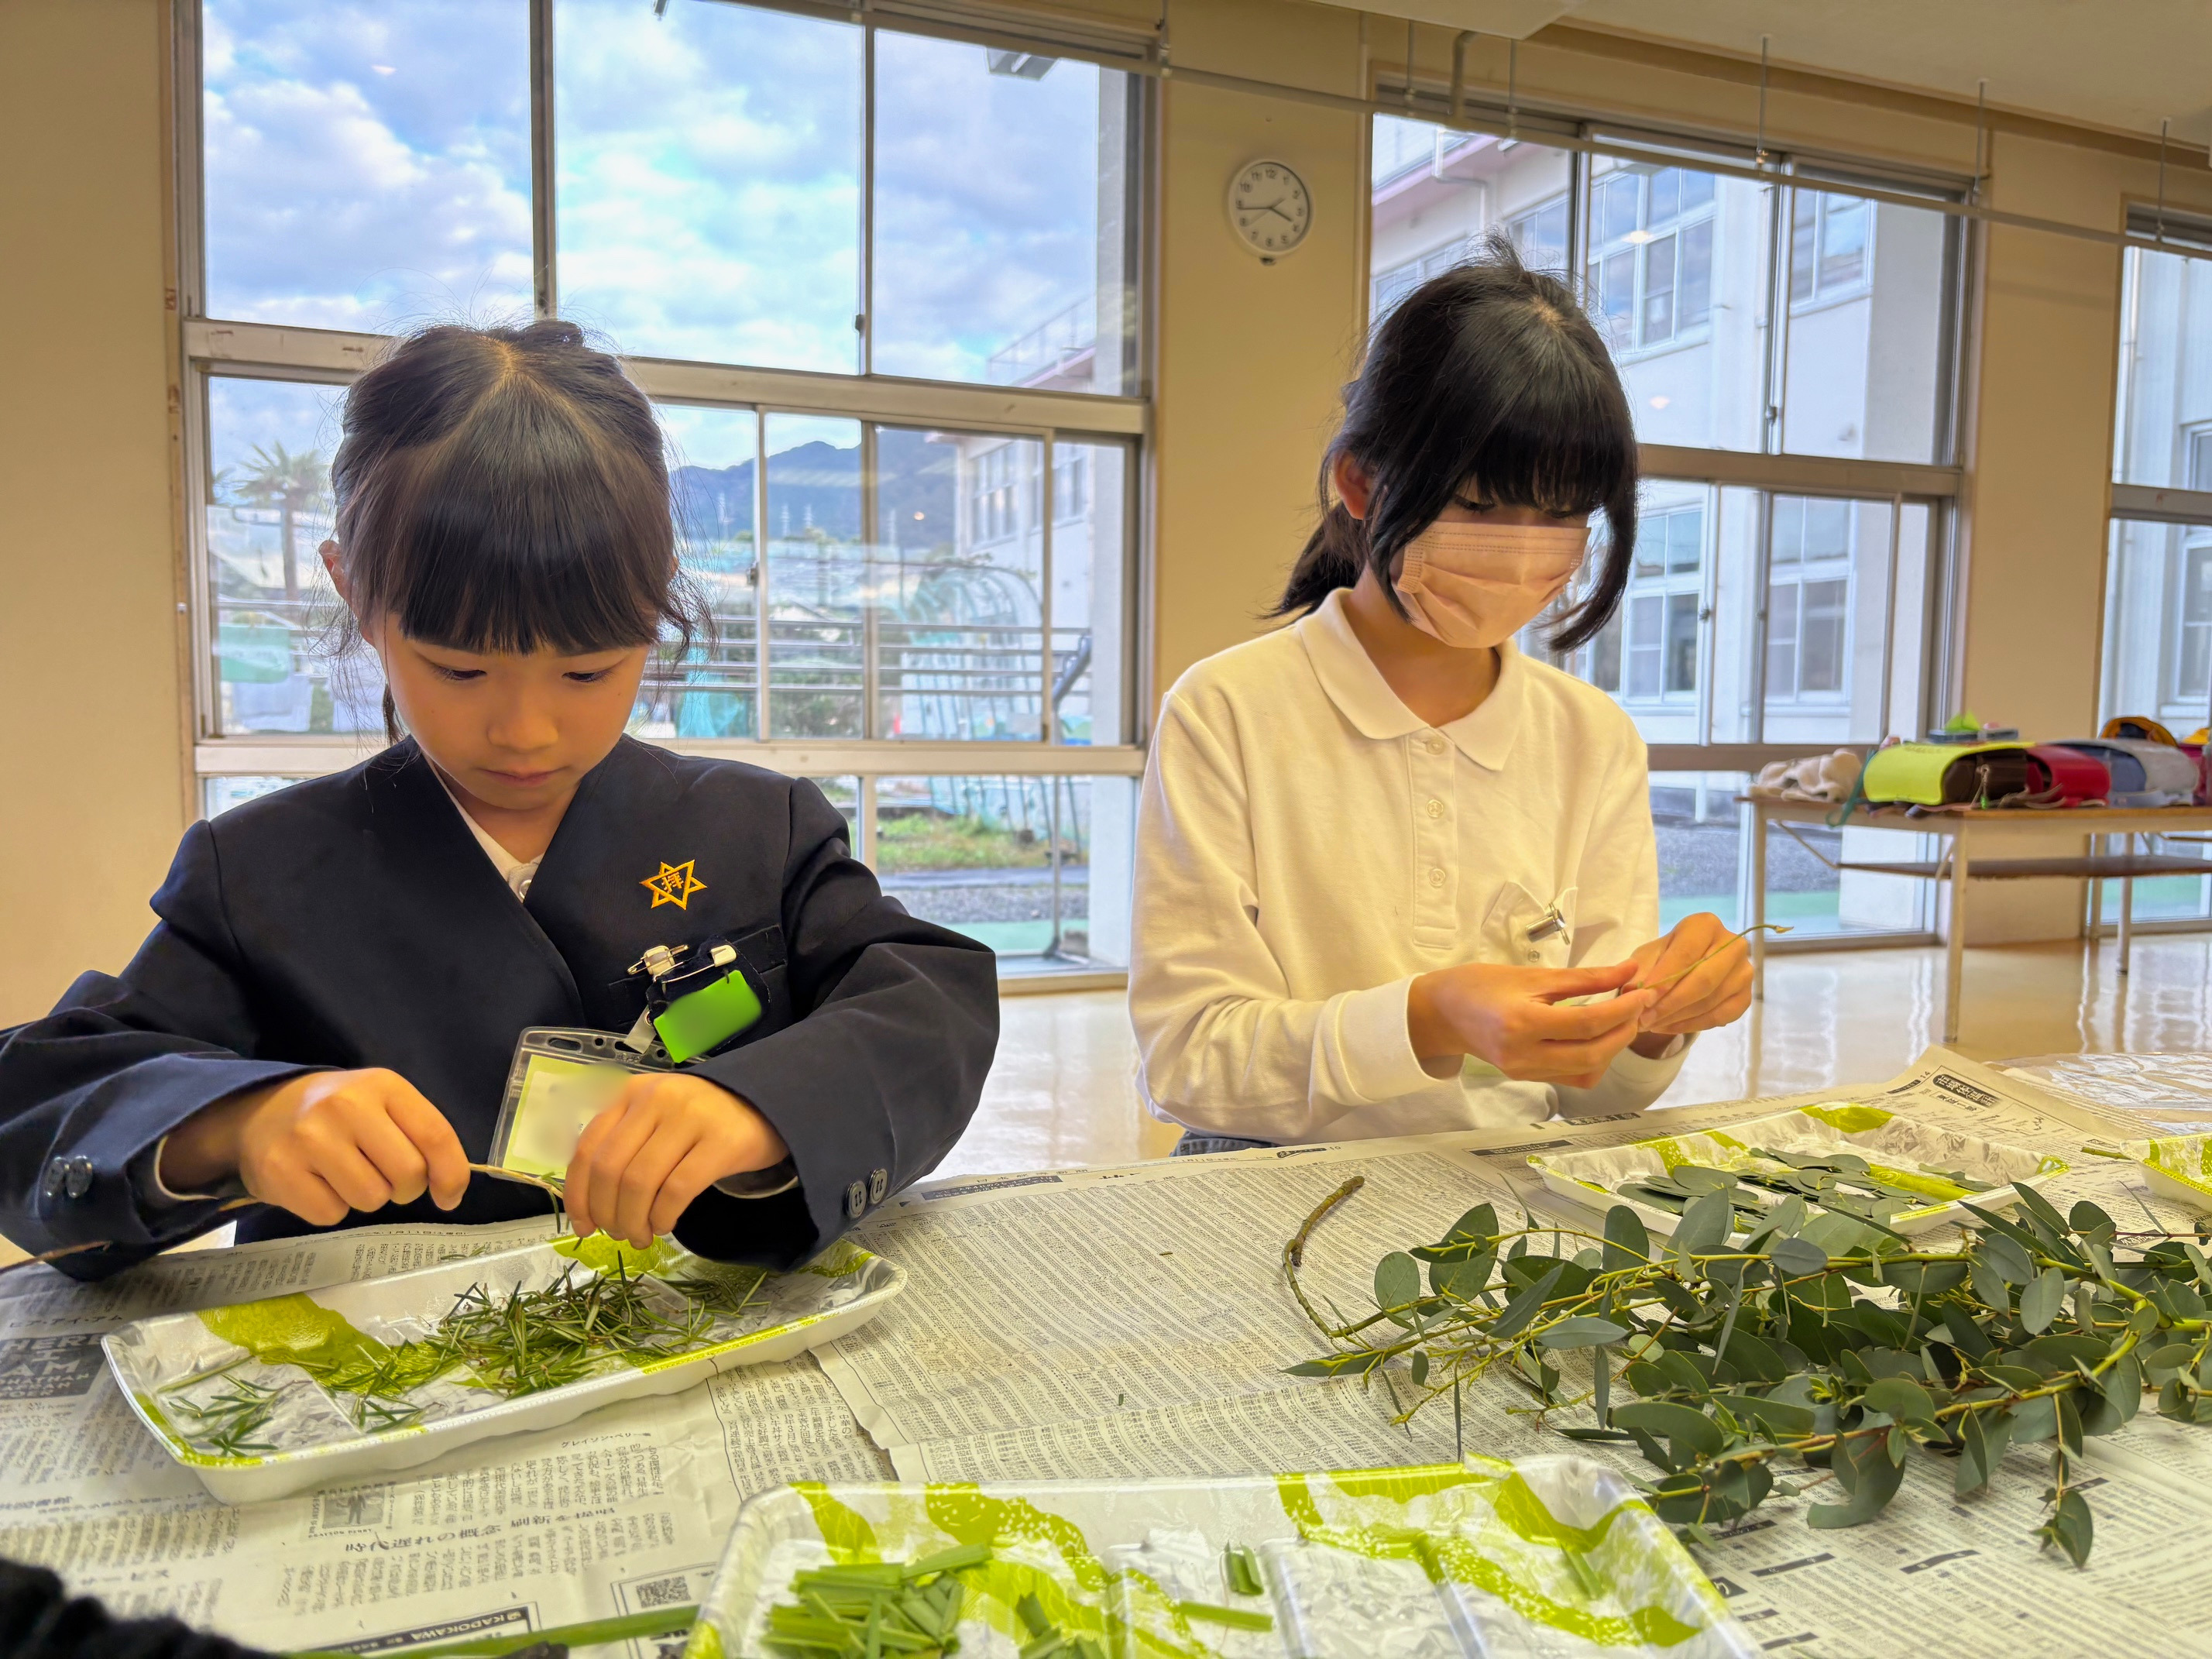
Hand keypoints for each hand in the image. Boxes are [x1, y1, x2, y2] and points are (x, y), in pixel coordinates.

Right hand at [160, 1069, 468, 1227]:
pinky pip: (330, 1214)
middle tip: (386, 1178)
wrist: (262, 1111)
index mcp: (383, 1085)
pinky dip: (331, 1208)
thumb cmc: (338, 1113)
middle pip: (407, 1175)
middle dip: (405, 1188)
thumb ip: (422, 1136)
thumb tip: (450, 1192)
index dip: (452, 1175)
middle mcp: (345, 1106)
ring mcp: (309, 1138)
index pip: (435, 1135)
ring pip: (370, 1199)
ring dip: (366, 1197)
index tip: (448, 1196)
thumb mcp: (383, 1104)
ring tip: (347, 1174)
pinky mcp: (279, 1171)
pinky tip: (318, 1183)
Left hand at [564, 1073, 789, 1247]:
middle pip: (610, 1169)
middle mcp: (656, 1099)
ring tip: (642, 1235)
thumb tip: (587, 1205)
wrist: (767, 1103)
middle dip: (607, 1213)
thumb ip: (622, 1144)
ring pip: (639, 1182)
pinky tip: (665, 1225)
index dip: (579, 1195)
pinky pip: (677, 1190)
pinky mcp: (721, 1142)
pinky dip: (663, 1216)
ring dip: (633, 1220)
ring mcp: (690, 1117)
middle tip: (618, 1234)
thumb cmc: (703, 1119)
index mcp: (631, 1092)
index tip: (583, 1226)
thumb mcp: (655, 1118)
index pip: (588, 1148)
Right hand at [1407, 962, 1657, 1088]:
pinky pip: (1572, 1076)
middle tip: (1637, 1006)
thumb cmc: (1481, 984)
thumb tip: (1629, 970)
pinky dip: (1593, 1060)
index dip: (1623, 1008)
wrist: (1441, 1013)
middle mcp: (1524, 1055)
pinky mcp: (1527, 1078)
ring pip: (1586, 1071)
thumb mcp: (1533, 975)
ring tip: (1620, 1020)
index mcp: (1522, 1024)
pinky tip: (1596, 1038)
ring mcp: (1525, 1072)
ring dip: (1612, 1048)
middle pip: (1592, 1054)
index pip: (1587, 1023)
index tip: (1642, 991)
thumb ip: (1584, 978)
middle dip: (1623, 1031)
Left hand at [1622, 912, 1753, 1042]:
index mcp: (1705, 925)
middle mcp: (1733, 945)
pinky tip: (1670, 1027)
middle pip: (1703, 980)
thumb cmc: (1664, 957)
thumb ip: (1640, 970)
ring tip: (1652, 1024)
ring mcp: (1744, 971)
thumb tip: (1635, 991)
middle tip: (1645, 1019)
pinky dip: (1692, 1025)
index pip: (1686, 954)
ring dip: (1678, 1017)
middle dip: (1671, 1003)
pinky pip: (1721, 1016)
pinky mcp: (1746, 996)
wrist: (1685, 967)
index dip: (1664, 979)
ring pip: (1711, 1001)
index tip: (1644, 999)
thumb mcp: (1646, 957)